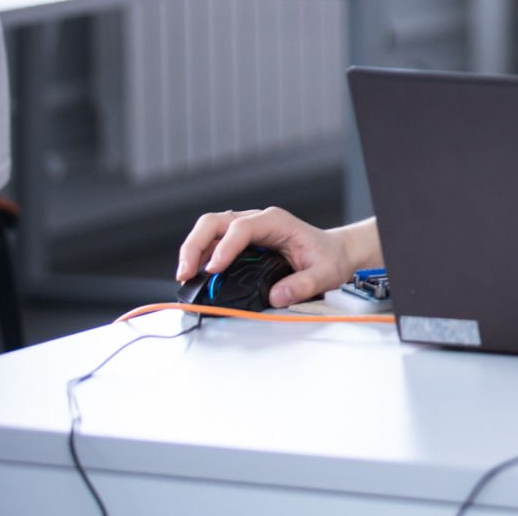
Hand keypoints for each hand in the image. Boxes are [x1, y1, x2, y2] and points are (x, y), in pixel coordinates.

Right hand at [175, 207, 371, 307]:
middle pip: (214, 222)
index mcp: (276, 222)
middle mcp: (257, 221)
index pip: (242, 228)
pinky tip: (195, 276)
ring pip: (208, 230)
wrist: (332, 253)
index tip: (214, 270)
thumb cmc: (328, 258)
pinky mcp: (239, 243)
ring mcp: (245, 230)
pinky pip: (212, 244)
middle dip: (195, 245)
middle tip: (185, 273)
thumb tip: (276, 296)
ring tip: (184, 277)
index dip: (225, 247)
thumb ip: (304, 284)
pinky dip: (200, 257)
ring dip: (192, 251)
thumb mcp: (325, 273)